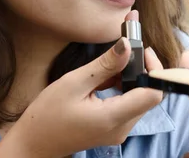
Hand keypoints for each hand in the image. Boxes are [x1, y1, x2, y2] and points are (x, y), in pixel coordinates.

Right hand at [0, 10, 163, 157]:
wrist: (34, 143)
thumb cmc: (47, 114)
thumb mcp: (74, 83)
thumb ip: (104, 65)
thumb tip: (127, 45)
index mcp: (113, 117)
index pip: (153, 93)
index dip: (154, 69)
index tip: (143, 50)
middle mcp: (122, 128)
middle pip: (148, 94)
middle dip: (141, 68)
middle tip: (126, 48)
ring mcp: (119, 130)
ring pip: (139, 98)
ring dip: (131, 77)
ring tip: (112, 63)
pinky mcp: (114, 128)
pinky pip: (128, 104)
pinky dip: (123, 88)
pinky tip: (105, 78)